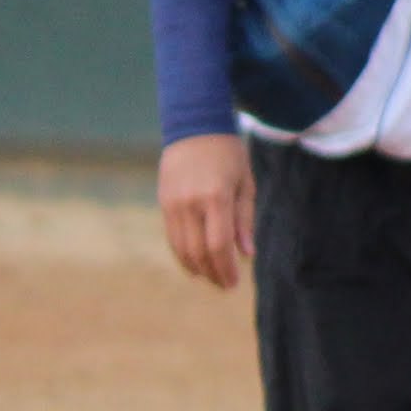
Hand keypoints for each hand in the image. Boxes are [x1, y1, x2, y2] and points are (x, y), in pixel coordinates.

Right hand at [158, 134, 254, 290]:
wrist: (194, 125)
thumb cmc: (228, 153)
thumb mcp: (245, 182)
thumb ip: (244, 219)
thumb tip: (245, 254)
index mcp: (216, 197)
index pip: (219, 245)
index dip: (226, 269)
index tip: (233, 283)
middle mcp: (191, 202)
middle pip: (199, 251)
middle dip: (212, 273)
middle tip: (224, 285)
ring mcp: (173, 203)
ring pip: (182, 248)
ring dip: (197, 268)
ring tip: (211, 277)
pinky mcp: (164, 203)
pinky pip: (172, 237)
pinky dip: (183, 254)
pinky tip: (195, 263)